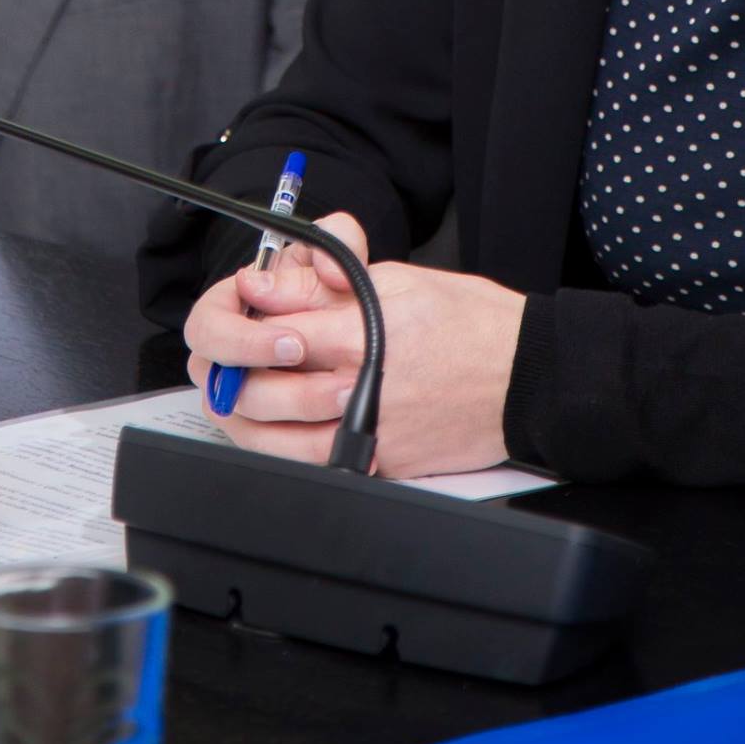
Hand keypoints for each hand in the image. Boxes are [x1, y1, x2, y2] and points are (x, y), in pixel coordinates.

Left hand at [183, 210, 526, 478]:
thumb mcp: (398, 279)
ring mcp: (370, 433)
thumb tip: (272, 283)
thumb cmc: (472, 323)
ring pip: (278, 441)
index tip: (237, 309)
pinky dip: (285, 451)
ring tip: (235, 399)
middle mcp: (359, 388)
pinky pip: (316, 464)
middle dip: (230, 376)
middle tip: (218, 363)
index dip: (243, 321)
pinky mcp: (383, 463)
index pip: (274, 331)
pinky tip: (274, 432)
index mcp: (359, 334)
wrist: (526, 376)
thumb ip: (330, 280)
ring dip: (245, 421)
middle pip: (264, 392)